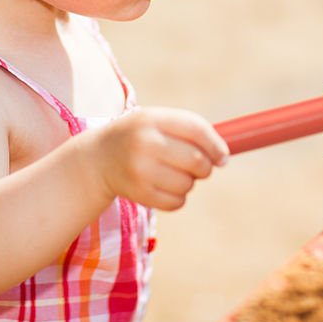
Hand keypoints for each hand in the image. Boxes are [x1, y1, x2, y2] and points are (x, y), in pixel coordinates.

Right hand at [90, 106, 229, 210]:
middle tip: (198, 166)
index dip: (216, 145)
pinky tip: (164, 186)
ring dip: (189, 182)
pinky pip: (177, 202)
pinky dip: (178, 197)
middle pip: (197, 161)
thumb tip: (223, 157)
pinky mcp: (139, 194)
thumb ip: (189, 131)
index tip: (223, 157)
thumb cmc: (140, 137)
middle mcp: (145, 143)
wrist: (98, 159)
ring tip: (172, 173)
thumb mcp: (157, 122)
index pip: (196, 130)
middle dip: (205, 166)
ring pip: (188, 184)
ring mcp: (140, 170)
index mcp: (152, 119)